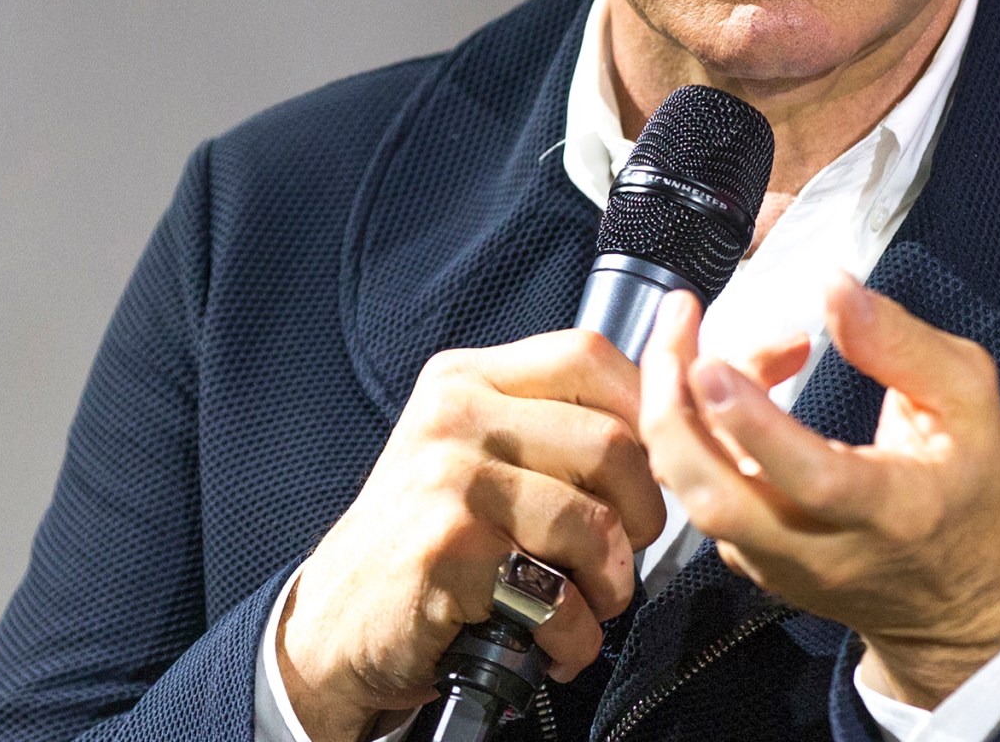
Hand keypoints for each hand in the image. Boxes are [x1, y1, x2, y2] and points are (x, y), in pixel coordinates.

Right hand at [278, 332, 667, 741]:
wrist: (336, 621)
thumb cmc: (426, 539)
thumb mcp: (472, 452)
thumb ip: (548, 424)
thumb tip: (664, 421)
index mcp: (467, 379)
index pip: (590, 356)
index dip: (646, 414)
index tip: (649, 472)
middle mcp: (454, 416)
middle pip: (613, 443)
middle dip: (642, 516)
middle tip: (619, 557)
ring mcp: (448, 481)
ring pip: (595, 522)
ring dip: (613, 584)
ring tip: (588, 605)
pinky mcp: (448, 551)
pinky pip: (559, 594)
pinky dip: (575, 634)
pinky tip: (553, 643)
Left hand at [638, 277, 999, 709]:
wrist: (966, 601)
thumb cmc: (972, 488)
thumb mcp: (968, 399)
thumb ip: (900, 342)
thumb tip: (832, 286)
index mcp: (891, 508)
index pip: (809, 476)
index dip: (752, 422)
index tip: (711, 362)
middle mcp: (824, 550)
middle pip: (718, 499)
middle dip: (672, 410)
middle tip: (675, 323)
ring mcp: (780, 566)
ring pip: (696, 496)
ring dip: (681, 410)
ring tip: (705, 342)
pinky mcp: (756, 567)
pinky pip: (702, 498)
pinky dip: (694, 436)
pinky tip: (727, 387)